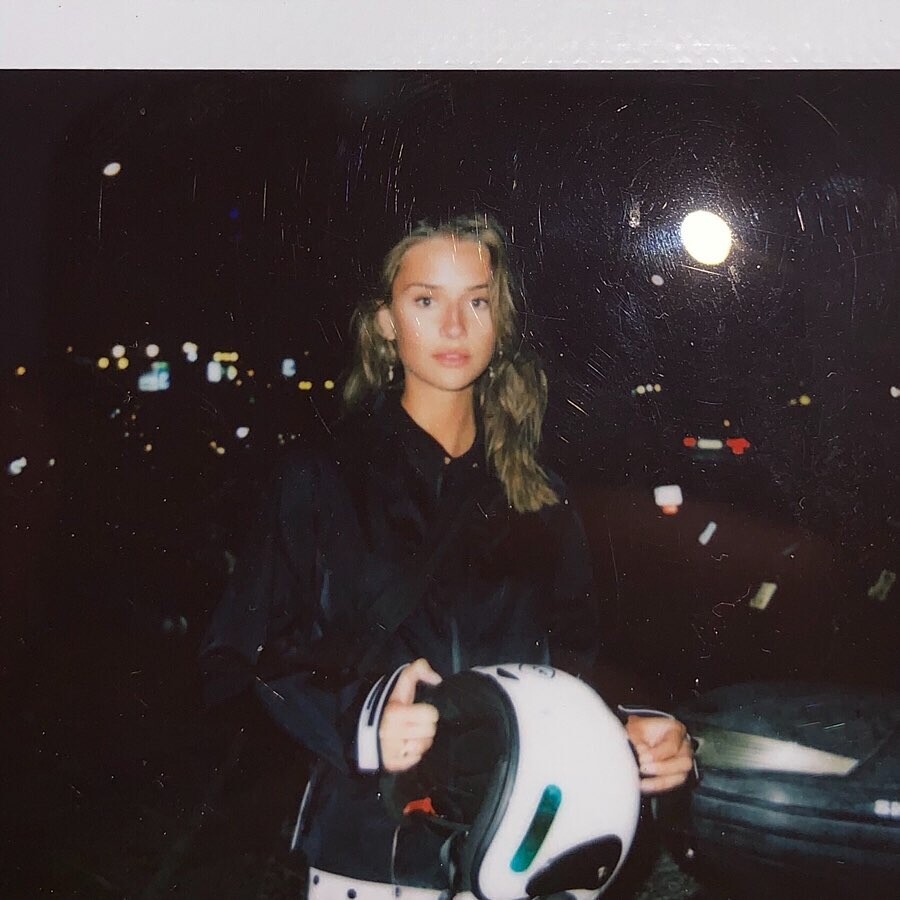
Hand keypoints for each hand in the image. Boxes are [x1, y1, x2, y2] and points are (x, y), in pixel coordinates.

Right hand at [379, 658, 442, 772]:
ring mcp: (392, 750)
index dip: (427, 711)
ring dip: (420, 740)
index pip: (431, 714)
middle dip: (424, 726)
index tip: (416, 709)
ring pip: (425, 745)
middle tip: (413, 723)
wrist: (364, 728)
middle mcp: (392, 732)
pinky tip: (404, 746)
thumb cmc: (388, 705)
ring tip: (409, 734)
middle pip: (430, 731)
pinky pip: (417, 759)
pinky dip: (413, 754)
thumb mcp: (400, 684)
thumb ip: (417, 670)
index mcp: (395, 712)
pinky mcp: (392, 764)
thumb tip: (437, 678)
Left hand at [625, 715, 694, 794]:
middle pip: (684, 762)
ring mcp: (683, 762)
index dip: (657, 754)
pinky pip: (673, 785)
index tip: (642, 758)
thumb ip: (637, 739)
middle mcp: (684, 747)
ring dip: (660, 781)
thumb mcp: (636, 728)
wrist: (642, 736)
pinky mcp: (677, 775)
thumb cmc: (642, 730)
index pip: (673, 745)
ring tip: (642, 781)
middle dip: (662, 768)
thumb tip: (640, 753)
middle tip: (643, 768)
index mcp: (676, 730)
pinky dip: (657, 786)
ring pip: (680, 776)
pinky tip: (644, 785)